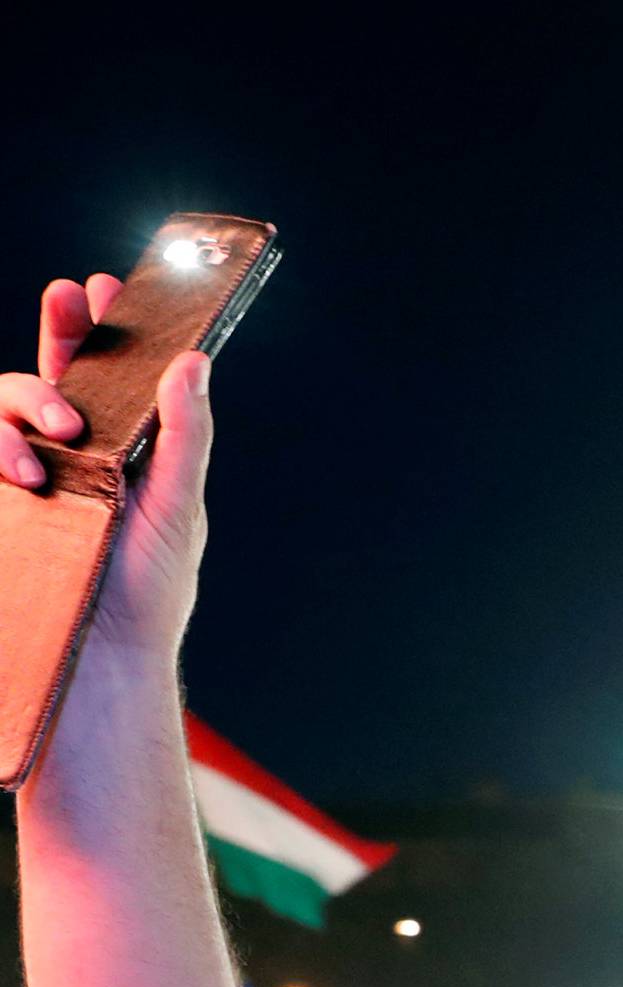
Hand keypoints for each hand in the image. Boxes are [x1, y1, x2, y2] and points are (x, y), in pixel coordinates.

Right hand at [2, 276, 213, 663]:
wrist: (106, 656)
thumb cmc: (150, 591)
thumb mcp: (180, 508)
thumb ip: (186, 435)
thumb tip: (194, 360)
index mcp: (124, 446)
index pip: (110, 372)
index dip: (104, 324)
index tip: (108, 286)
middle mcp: (74, 450)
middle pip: (55, 365)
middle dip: (59, 324)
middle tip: (69, 300)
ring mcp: (31, 469)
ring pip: (8, 396)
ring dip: (31, 395)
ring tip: (64, 435)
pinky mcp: (1, 496)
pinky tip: (28, 475)